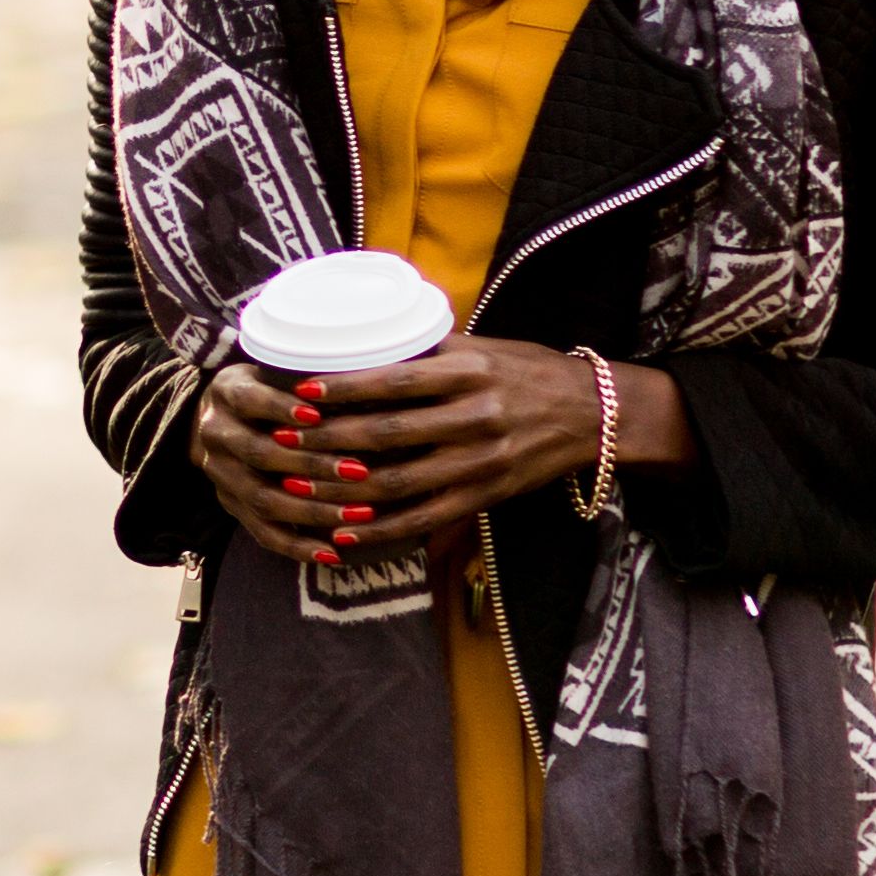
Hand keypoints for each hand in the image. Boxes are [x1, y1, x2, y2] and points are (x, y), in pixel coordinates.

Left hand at [183, 338, 687, 569]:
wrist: (593, 413)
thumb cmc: (524, 370)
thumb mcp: (479, 347)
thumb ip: (423, 350)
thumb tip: (354, 342)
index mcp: (469, 370)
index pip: (393, 381)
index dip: (342, 389)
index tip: (299, 392)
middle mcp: (475, 415)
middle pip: (387, 434)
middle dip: (328, 441)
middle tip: (281, 443)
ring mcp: (481, 461)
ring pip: (399, 482)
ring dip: (343, 490)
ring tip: (298, 488)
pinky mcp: (485, 495)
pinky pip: (423, 519)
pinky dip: (380, 529)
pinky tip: (343, 532)